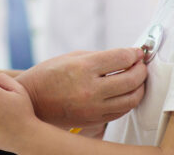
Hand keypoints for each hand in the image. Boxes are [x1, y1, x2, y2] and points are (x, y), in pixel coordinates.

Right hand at [16, 47, 146, 127]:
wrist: (33, 101)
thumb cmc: (48, 76)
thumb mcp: (70, 57)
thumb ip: (98, 56)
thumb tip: (124, 56)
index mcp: (83, 68)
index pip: (120, 59)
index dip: (133, 54)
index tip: (136, 52)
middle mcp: (90, 89)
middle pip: (130, 79)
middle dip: (141, 69)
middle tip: (141, 64)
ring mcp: (93, 108)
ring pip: (130, 99)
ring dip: (140, 87)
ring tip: (138, 79)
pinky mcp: (94, 120)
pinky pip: (121, 111)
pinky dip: (129, 101)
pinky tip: (127, 93)